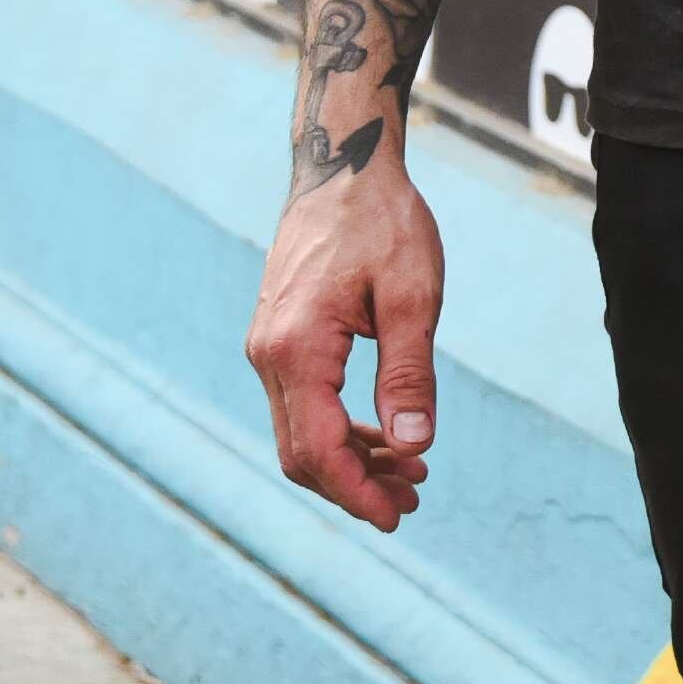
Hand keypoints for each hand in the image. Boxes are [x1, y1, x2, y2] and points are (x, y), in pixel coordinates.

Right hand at [246, 158, 443, 531]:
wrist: (343, 166)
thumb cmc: (383, 222)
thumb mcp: (412, 295)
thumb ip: (409, 374)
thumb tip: (414, 447)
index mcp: (296, 350)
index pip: (318, 450)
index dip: (357, 493)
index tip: (399, 516)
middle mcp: (268, 356)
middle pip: (302, 453)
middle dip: (356, 486)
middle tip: (414, 500)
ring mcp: (268, 348)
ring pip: (301, 433)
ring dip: (351, 461)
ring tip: (411, 473)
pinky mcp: (280, 339)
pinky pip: (303, 405)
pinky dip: (341, 429)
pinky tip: (385, 435)